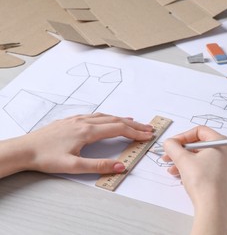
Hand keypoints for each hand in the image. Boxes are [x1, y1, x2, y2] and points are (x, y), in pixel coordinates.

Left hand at [3, 113, 152, 175]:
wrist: (24, 149)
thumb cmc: (45, 157)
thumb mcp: (73, 166)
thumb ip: (98, 165)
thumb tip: (120, 166)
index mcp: (87, 131)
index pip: (118, 129)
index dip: (135, 133)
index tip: (147, 136)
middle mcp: (85, 122)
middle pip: (115, 120)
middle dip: (134, 125)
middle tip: (148, 128)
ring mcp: (77, 119)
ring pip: (106, 116)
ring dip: (122, 119)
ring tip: (134, 122)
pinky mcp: (71, 120)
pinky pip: (95, 115)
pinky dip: (107, 117)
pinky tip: (108, 118)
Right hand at [162, 126, 226, 234]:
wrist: (213, 208)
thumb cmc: (202, 182)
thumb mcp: (183, 160)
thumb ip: (173, 147)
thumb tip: (169, 142)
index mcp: (223, 143)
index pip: (201, 131)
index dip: (183, 136)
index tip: (172, 144)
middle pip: (202, 145)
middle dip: (183, 151)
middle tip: (169, 157)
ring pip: (204, 158)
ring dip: (186, 162)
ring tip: (173, 170)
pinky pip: (210, 169)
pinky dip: (196, 170)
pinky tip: (183, 178)